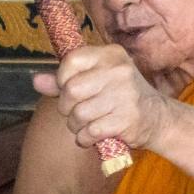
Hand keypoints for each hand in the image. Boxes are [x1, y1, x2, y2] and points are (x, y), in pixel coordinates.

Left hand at [32, 45, 173, 151]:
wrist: (157, 117)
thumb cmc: (120, 96)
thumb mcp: (96, 79)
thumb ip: (65, 80)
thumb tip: (36, 81)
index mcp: (110, 54)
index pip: (71, 60)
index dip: (62, 79)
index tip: (68, 89)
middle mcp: (118, 71)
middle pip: (71, 91)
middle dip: (66, 107)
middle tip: (76, 111)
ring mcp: (124, 95)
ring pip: (79, 114)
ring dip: (76, 125)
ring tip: (86, 124)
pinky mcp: (126, 119)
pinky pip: (90, 132)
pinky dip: (85, 139)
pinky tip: (92, 136)